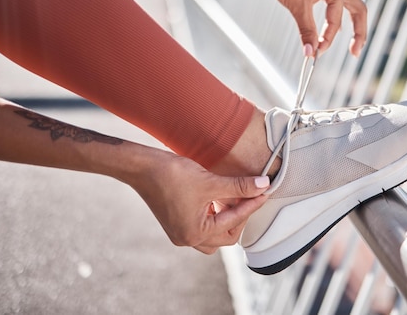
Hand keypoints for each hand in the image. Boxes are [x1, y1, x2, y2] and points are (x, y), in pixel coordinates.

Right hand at [131, 152, 268, 253]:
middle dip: (240, 216)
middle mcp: (187, 239)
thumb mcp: (211, 181)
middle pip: (226, 236)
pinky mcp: (176, 224)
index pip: (234, 222)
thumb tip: (263, 185)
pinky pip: (203, 227)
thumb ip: (239, 187)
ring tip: (234, 197)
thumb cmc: (172, 174)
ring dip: (227, 218)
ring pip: (214, 234)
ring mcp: (180, 233)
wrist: (142, 167)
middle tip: (250, 196)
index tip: (264, 191)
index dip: (251, 205)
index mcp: (195, 233)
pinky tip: (219, 199)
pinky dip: (214, 216)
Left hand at [259, 0, 367, 56]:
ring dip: (348, 23)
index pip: (336, 21)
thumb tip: (311, 52)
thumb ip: (306, 31)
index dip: (326, 39)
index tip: (316, 53)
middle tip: (355, 52)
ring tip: (351, 41)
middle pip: (358, 10)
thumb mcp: (297, 6)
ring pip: (347, 5)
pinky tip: (331, 24)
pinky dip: (335, 14)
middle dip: (358, 32)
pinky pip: (334, 0)